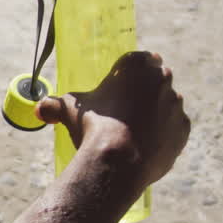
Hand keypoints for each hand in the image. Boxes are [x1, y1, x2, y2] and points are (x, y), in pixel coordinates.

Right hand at [35, 51, 189, 189]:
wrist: (119, 163)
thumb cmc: (94, 128)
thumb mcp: (69, 111)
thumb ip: (54, 105)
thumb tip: (39, 110)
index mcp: (138, 66)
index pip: (138, 59)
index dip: (128, 72)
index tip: (119, 85)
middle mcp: (163, 80)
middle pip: (156, 80)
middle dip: (144, 91)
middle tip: (124, 109)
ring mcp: (176, 106)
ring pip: (166, 104)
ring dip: (155, 112)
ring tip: (132, 131)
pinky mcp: (183, 130)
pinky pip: (173, 129)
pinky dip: (162, 134)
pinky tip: (144, 145)